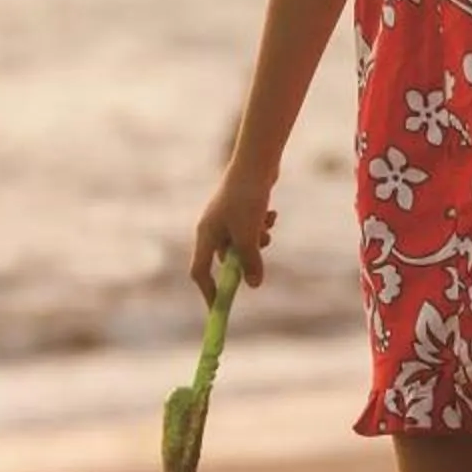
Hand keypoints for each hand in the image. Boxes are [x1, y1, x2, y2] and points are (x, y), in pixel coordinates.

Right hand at [190, 167, 277, 293]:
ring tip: (266, 229)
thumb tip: (253, 285)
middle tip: (258, 267)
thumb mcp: (249, 235)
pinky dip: (261, 227)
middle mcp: (211, 227)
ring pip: (242, 243)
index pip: (200, 271)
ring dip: (257, 242)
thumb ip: (251, 262)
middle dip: (244, 261)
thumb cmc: (247, 198)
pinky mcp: (241, 209)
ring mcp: (226, 218)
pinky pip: (250, 228)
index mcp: (205, 235)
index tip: (219, 308)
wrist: (256, 163)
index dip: (209, 291)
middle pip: (224, 258)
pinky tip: (270, 214)